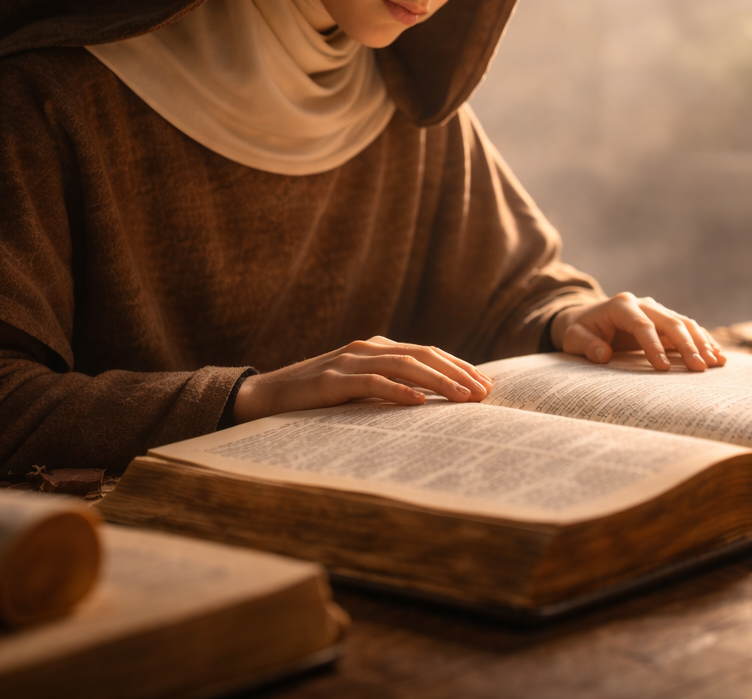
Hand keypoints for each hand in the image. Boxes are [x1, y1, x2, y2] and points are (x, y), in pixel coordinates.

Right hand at [231, 337, 491, 422]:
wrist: (264, 397)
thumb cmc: (317, 398)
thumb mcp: (360, 390)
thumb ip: (390, 388)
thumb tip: (433, 404)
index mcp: (378, 348)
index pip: (429, 353)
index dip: (460, 367)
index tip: (487, 386)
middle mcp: (368, 348)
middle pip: (424, 355)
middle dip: (458, 373)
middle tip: (484, 394)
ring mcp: (349, 361)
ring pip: (404, 365)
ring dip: (438, 382)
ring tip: (463, 398)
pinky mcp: (332, 380)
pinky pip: (372, 383)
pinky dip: (398, 391)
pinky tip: (418, 403)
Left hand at [549, 293, 725, 371]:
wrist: (585, 318)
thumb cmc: (579, 330)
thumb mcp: (574, 337)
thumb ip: (587, 345)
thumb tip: (604, 355)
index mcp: (621, 305)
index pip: (642, 325)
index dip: (653, 346)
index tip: (664, 368)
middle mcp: (643, 303)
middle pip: (670, 322)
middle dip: (687, 345)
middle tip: (700, 368)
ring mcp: (656, 310)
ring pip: (684, 323)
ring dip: (701, 342)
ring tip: (716, 362)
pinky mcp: (665, 320)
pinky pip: (688, 328)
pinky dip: (703, 340)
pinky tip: (717, 355)